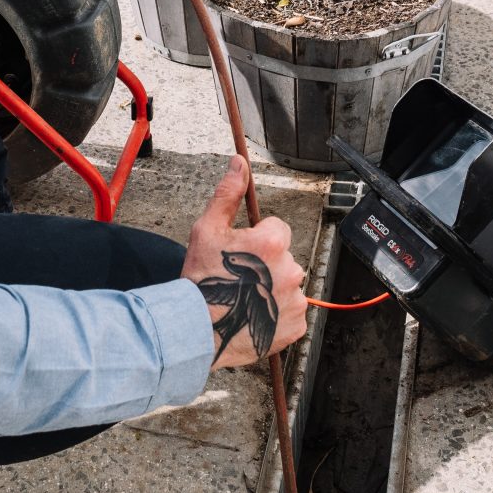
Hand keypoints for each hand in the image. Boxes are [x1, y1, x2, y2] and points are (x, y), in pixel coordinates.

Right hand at [181, 155, 306, 368]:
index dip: (256, 239)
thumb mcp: (208, 229)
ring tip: (244, 298)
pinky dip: (277, 314)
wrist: (196, 329)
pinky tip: (254, 314)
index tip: (239, 253)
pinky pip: (292, 312)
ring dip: (271, 288)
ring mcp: (295, 299)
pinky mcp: (296, 324)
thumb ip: (229, 194)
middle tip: (238, 278)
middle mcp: (290, 268)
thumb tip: (239, 163)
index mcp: (272, 241)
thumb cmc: (201, 278)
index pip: (277, 229)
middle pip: (282, 257)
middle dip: (265, 264)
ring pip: (287, 284)